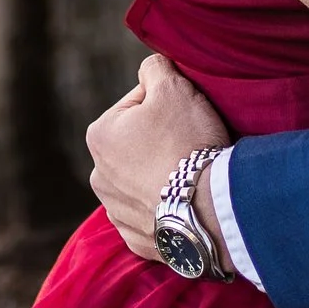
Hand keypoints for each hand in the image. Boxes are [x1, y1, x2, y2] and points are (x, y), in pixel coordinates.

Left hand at [85, 53, 231, 261]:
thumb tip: (151, 69)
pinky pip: (156, 213)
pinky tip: (187, 201)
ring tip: (191, 175)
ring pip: (145, 179)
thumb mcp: (173, 86)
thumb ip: (154, 67)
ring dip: (163, 174)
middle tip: (192, 143)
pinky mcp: (138, 240)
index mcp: (99, 135)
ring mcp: (117, 212)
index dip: (168, 104)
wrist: (210, 208)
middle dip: (162, 140)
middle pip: (139, 143)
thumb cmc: (187, 142)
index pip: (138, 103)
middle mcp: (98, 176)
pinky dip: (169, 206)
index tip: (186, 116)